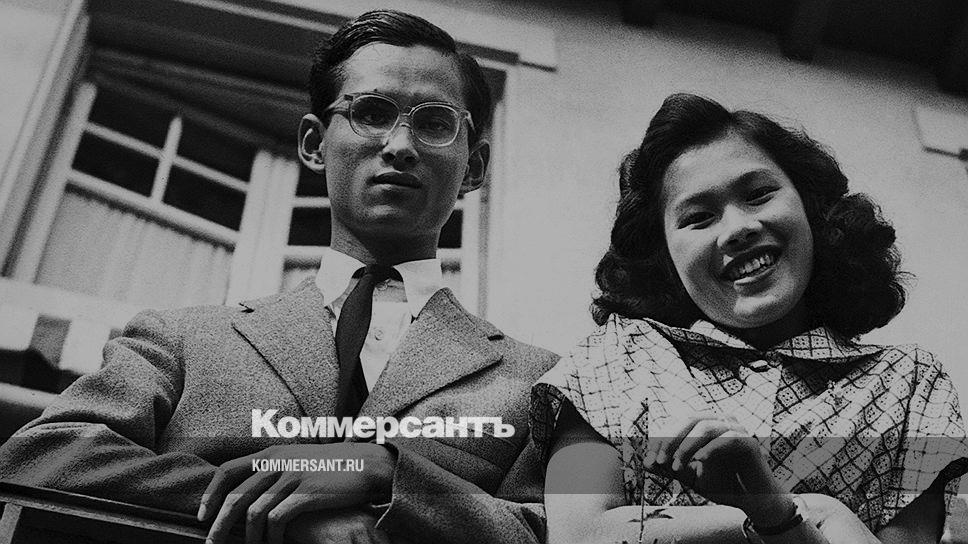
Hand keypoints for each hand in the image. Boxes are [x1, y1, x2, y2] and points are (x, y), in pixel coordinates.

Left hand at [198, 443, 396, 543]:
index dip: (211, 494)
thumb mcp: (298, 458)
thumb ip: (275, 468)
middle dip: (218, 523)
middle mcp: (278, 461)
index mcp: (272, 452)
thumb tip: (250, 490)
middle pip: (235, 495)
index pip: (228, 470)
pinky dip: (272, 537)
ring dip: (247, 536)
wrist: (367, 464)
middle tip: (211, 543)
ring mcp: (293, 476)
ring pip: (254, 511)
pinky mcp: (308, 493)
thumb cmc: (332, 466)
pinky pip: (278, 519)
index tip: (202, 516)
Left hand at [644, 413, 789, 522]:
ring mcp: (736, 428)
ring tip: (676, 467)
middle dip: (669, 440)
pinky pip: (726, 439)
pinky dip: (708, 449)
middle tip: (660, 462)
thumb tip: (647, 462)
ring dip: (685, 447)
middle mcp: (721, 420)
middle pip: (688, 420)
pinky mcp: (748, 441)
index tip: (650, 461)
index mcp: (705, 424)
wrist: (752, 500)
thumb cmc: (722, 483)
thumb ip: (671, 467)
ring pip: (705, 427)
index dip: (660, 439)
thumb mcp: (690, 476)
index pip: (677, 422)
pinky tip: (699, 463)